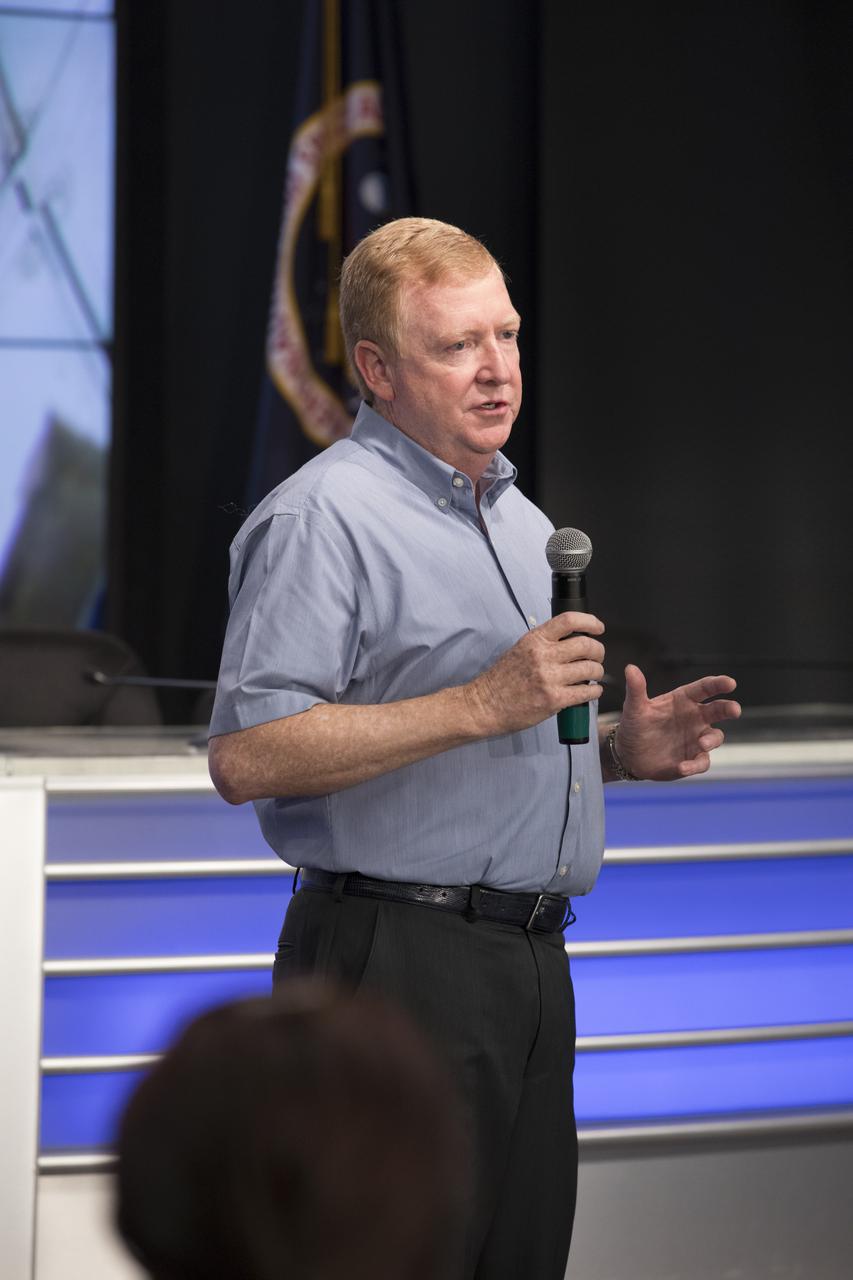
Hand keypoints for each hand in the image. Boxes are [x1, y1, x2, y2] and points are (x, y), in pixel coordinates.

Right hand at [466, 612, 604, 736]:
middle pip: (586, 645)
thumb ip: (544, 643)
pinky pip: (586, 692)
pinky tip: (591, 691)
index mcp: (535, 640)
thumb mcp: (520, 650)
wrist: (485, 705)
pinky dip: (594, 691)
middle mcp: (543, 655)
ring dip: (597, 672)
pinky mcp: (554, 700)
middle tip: (597, 657)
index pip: (569, 620)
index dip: (590, 621)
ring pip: (591, 669)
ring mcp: (549, 678)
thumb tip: (571, 642)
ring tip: (593, 676)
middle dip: (599, 651)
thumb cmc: (501, 680)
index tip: (598, 628)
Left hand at [614, 664, 740, 780]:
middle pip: (719, 710)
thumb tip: (630, 668)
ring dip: (711, 740)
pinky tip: (682, 767)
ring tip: (701, 744)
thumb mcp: (634, 708)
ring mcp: (696, 738)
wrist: (628, 755)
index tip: (730, 683)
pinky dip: (695, 765)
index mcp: (683, 700)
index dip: (718, 684)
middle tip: (735, 710)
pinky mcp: (693, 758)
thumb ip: (636, 689)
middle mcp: (695, 717)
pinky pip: (701, 761)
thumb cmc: (635, 726)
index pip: (704, 688)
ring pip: (715, 737)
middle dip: (729, 709)